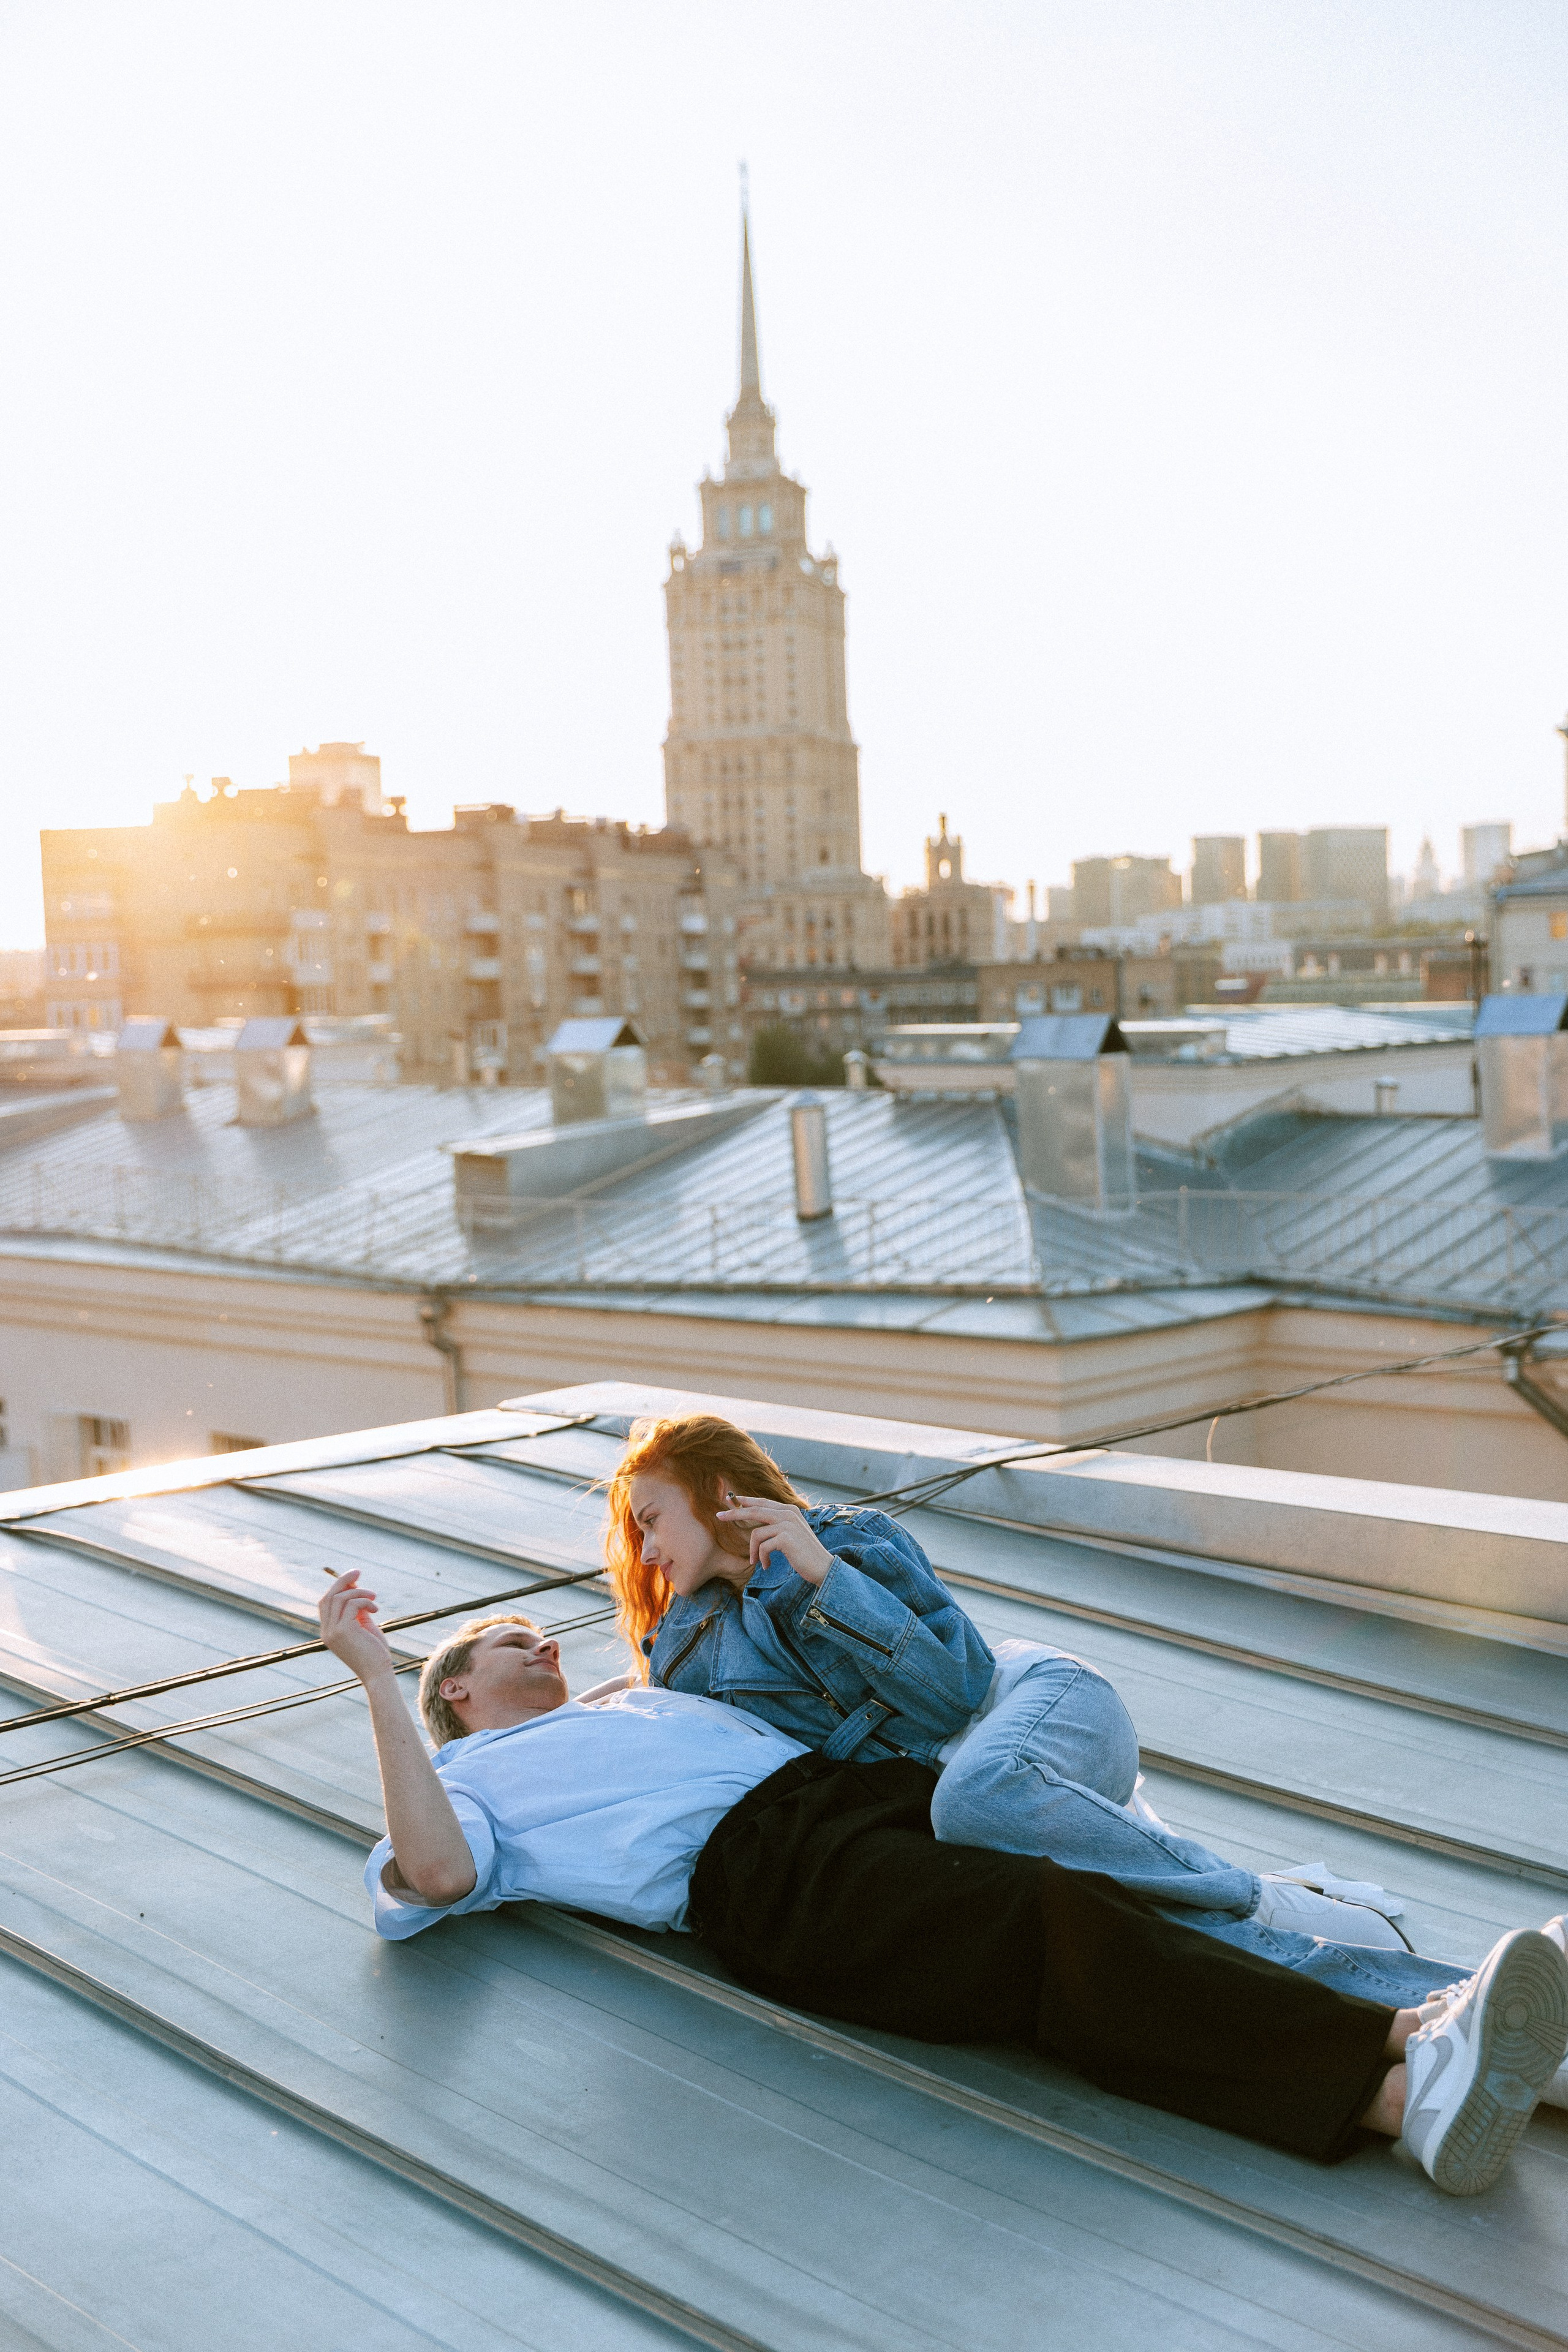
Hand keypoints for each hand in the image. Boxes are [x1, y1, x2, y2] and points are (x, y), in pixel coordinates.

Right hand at [319, 1569, 396, 1684]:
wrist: (378, 1674)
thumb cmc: (374, 1652)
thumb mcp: (363, 1626)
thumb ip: (356, 1609)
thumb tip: (354, 1587)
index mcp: (328, 1631)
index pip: (325, 1602)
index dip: (338, 1587)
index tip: (354, 1578)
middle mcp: (326, 1631)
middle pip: (329, 1596)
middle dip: (343, 1580)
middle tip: (358, 1571)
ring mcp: (333, 1632)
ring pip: (340, 1598)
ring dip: (360, 1591)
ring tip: (375, 1597)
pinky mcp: (343, 1631)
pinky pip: (352, 1604)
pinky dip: (365, 1601)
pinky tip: (376, 1609)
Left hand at [716, 1496, 834, 1586]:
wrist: (822, 1567)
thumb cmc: (804, 1554)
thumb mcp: (791, 1534)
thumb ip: (777, 1525)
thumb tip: (757, 1525)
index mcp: (789, 1510)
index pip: (762, 1502)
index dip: (745, 1500)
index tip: (729, 1499)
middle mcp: (788, 1513)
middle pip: (754, 1510)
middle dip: (734, 1513)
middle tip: (718, 1516)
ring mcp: (787, 1524)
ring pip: (756, 1533)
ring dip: (753, 1551)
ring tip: (756, 1562)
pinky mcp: (785, 1537)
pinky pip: (763, 1547)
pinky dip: (761, 1558)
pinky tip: (766, 1566)